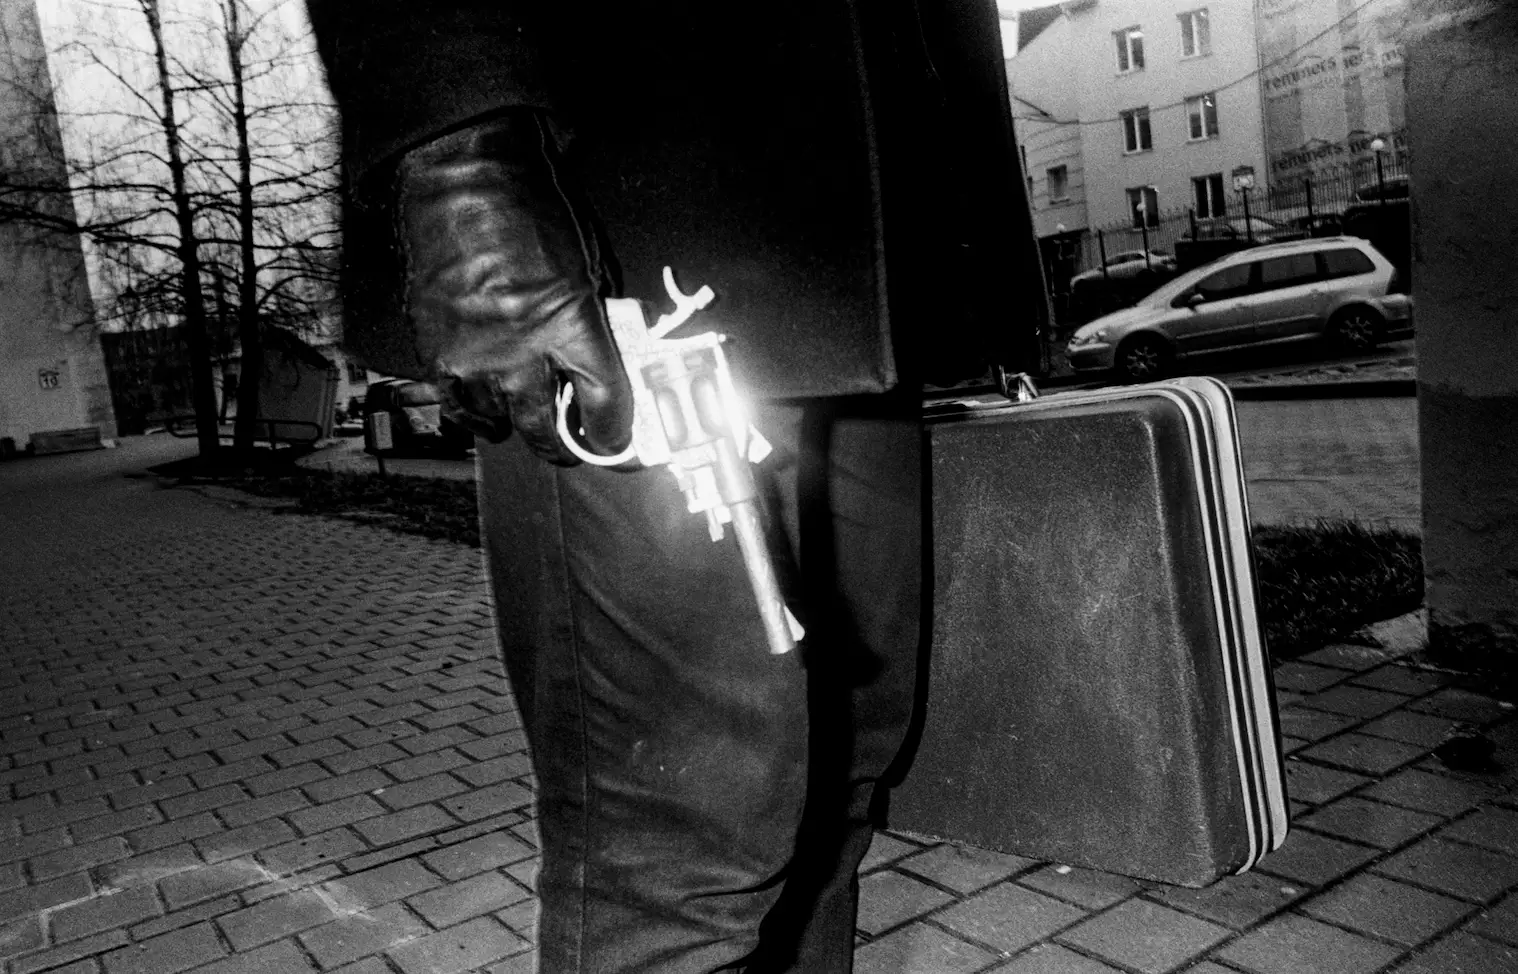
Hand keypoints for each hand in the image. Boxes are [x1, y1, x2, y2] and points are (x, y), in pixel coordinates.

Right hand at [393, 110, 631, 463]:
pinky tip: (488, 413)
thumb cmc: (530, 214)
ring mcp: (473, 355)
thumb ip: (595, 322)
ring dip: (518, 424)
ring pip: (501, 422)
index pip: (604, 402)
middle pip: (547, 428)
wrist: (463, 182)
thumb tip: (607, 366)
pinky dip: (476, 416)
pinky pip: (458, 408)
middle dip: (565, 445)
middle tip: (572, 444)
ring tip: (526, 416)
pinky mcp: (435, 352)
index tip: (616, 442)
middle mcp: (521, 349)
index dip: (613, 433)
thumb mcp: (586, 266)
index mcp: (571, 322)